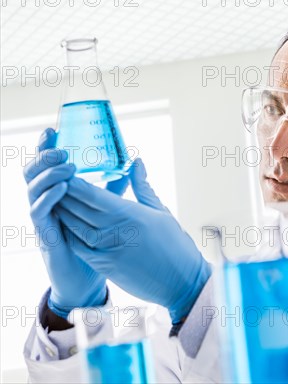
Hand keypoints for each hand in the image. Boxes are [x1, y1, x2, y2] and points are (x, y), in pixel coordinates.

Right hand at [23, 128, 107, 318]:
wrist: (88, 280)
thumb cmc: (95, 244)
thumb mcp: (107, 209)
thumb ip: (114, 187)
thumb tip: (133, 164)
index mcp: (58, 195)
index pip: (47, 165)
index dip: (45, 147)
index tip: (52, 129)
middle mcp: (46, 204)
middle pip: (32, 172)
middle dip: (42, 155)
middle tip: (59, 145)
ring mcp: (44, 220)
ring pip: (32, 189)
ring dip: (47, 173)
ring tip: (66, 164)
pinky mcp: (46, 237)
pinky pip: (39, 213)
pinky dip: (48, 198)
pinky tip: (61, 188)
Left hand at [55, 159, 210, 323]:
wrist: (181, 282)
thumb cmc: (175, 245)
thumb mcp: (161, 211)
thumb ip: (143, 187)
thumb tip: (136, 163)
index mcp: (131, 214)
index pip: (92, 194)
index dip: (74, 182)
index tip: (64, 169)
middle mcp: (115, 231)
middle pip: (78, 208)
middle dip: (62, 193)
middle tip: (51, 179)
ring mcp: (107, 250)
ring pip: (73, 227)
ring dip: (61, 212)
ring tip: (53, 198)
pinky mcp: (104, 266)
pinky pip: (78, 246)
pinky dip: (67, 233)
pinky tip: (63, 223)